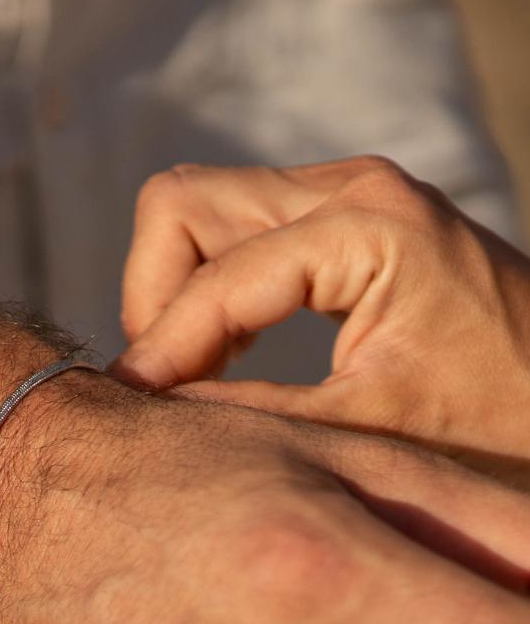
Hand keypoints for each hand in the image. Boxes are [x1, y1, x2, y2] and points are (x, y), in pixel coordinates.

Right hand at [112, 156, 529, 484]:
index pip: (214, 276)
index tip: (130, 409)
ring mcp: (345, 194)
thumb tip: (151, 415)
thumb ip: (251, 418)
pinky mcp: (339, 217)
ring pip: (197, 210)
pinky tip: (225, 356)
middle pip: (183, 205)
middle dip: (155, 300)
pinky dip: (209, 290)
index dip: (160, 348)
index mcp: (369, 227)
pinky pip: (233, 230)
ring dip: (176, 293)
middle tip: (164, 382)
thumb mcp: (368, 435)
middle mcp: (352, 188)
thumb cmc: (499, 426)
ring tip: (190, 376)